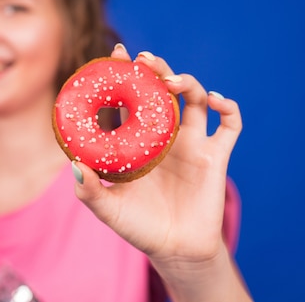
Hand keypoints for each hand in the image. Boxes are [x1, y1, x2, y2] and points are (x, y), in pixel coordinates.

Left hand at [74, 46, 242, 264]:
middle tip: (145, 60)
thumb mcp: (108, 208)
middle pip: (164, 91)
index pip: (130, 98)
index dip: (125, 74)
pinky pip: (231, 124)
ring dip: (188, 82)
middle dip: (157, 70)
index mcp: (138, 141)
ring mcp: (192, 144)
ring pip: (195, 99)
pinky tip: (215, 101)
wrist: (175, 251)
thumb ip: (89, 189)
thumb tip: (73, 164)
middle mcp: (165, 136)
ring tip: (172, 82)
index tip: (117, 53)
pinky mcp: (216, 156)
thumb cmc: (139, 228)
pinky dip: (228, 107)